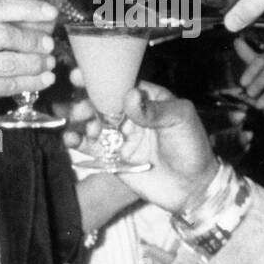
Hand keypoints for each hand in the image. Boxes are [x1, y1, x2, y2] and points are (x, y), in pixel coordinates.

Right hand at [0, 0, 59, 154]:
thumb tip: (28, 22)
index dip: (26, 8)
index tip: (48, 12)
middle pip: (3, 32)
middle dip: (33, 38)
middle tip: (48, 44)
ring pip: (8, 60)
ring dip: (34, 62)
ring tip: (48, 64)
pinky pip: (6, 84)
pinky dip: (29, 82)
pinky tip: (41, 81)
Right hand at [76, 80, 217, 211]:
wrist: (192, 187)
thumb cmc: (192, 147)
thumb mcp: (180, 120)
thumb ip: (154, 109)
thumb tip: (129, 95)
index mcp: (147, 99)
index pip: (121, 83)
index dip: (102, 79)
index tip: (82, 75)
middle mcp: (130, 115)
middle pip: (102, 102)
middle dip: (87, 101)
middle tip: (81, 108)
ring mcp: (119, 136)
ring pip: (92, 122)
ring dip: (81, 120)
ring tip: (79, 122)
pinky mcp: (112, 157)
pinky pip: (90, 147)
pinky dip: (77, 141)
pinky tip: (71, 139)